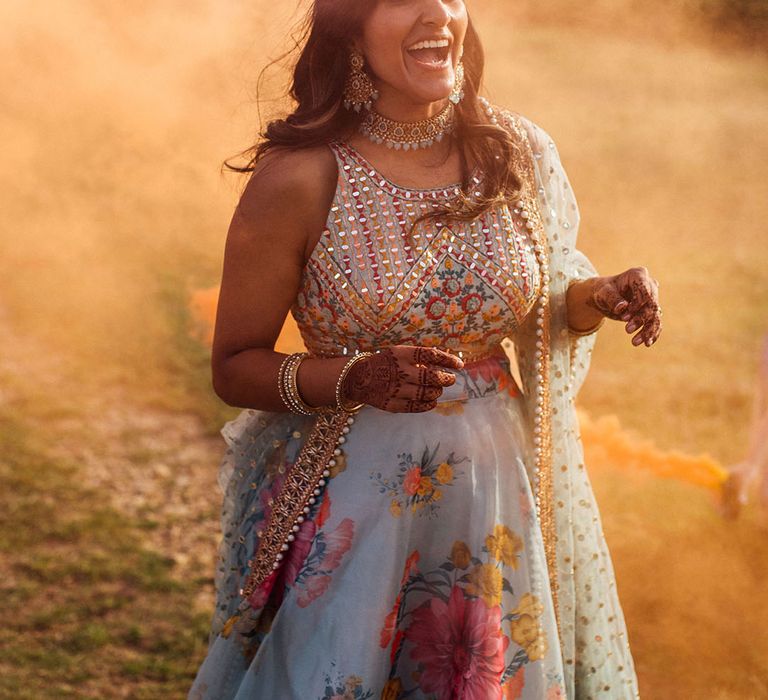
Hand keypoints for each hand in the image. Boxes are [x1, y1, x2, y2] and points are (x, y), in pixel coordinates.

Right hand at [341, 346, 463, 412]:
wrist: (357, 378)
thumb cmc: (385, 364)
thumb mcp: (398, 353)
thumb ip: (419, 358)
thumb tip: (445, 363)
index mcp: (401, 354)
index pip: (431, 355)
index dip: (448, 360)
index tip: (459, 365)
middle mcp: (399, 371)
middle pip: (431, 377)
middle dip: (446, 379)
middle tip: (450, 379)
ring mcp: (395, 389)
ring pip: (427, 394)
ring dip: (437, 392)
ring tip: (437, 389)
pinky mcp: (392, 404)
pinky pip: (417, 407)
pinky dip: (428, 404)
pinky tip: (431, 401)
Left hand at [589, 267, 661, 346]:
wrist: (603, 297)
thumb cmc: (602, 291)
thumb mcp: (603, 293)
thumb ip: (612, 298)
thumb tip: (622, 307)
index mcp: (638, 275)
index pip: (644, 290)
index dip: (638, 304)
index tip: (625, 317)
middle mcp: (649, 285)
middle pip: (651, 304)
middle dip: (641, 319)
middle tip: (627, 330)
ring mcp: (652, 298)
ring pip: (655, 316)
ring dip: (647, 330)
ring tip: (635, 342)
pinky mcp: (651, 310)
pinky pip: (656, 322)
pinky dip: (652, 333)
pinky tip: (647, 343)